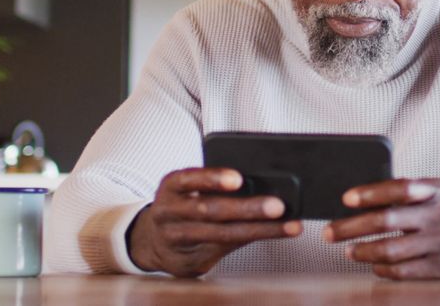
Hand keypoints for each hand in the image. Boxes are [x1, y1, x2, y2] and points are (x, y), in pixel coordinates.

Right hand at [127, 167, 302, 277]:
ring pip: (222, 235)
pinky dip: (253, 240)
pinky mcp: (191, 261)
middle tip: (277, 205)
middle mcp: (169, 214)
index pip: (188, 179)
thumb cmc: (181, 206)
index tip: (238, 178)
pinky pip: (226, 250)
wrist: (152, 241)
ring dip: (259, 229)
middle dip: (246, 208)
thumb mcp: (187, 189)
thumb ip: (213, 185)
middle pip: (210, 211)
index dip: (212, 178)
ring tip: (287, 224)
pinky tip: (275, 233)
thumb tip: (262, 181)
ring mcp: (179, 240)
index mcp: (170, 187)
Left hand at [323, 178, 439, 279]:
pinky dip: (383, 269)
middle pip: (387, 221)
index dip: (371, 192)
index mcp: (437, 192)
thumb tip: (367, 197)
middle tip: (330, 232)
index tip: (347, 198)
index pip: (399, 189)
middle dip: (351, 227)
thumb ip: (411, 191)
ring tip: (348, 250)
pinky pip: (404, 271)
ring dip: (363, 251)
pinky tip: (374, 265)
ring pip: (391, 250)